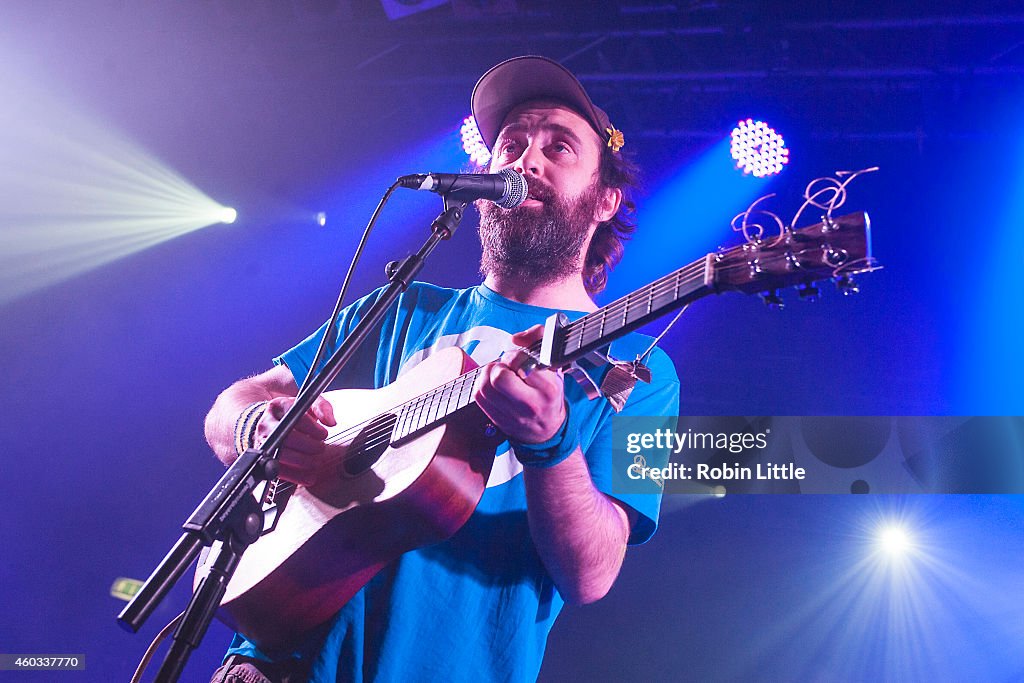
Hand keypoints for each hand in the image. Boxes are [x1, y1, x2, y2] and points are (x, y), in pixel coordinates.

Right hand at [253, 395, 336, 485]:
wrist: (275, 426)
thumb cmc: (295, 417)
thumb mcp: (309, 405)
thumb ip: (322, 408)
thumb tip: (330, 421)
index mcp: (278, 407)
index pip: (296, 417)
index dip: (313, 428)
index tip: (323, 434)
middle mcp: (266, 424)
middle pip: (288, 438)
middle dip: (309, 446)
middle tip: (320, 447)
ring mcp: (263, 443)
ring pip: (283, 455)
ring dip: (304, 461)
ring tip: (316, 461)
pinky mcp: (265, 460)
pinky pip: (279, 471)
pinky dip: (296, 476)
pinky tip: (309, 476)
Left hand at [473, 325, 566, 443]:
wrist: (548, 429)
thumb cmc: (549, 393)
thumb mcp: (555, 366)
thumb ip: (539, 340)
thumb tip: (516, 338)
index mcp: (548, 388)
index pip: (520, 364)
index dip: (515, 356)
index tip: (520, 360)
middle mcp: (531, 404)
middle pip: (499, 377)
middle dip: (499, 365)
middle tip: (507, 367)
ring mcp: (513, 415)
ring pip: (485, 386)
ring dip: (488, 373)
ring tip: (498, 373)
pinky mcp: (498, 420)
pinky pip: (479, 396)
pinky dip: (482, 384)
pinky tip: (492, 384)